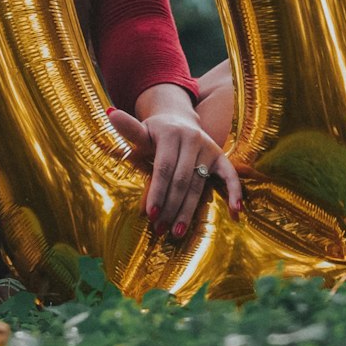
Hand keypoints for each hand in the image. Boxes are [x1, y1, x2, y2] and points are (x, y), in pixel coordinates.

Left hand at [107, 96, 241, 241]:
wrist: (179, 119)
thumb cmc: (155, 132)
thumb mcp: (142, 130)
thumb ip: (129, 130)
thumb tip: (109, 113)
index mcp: (170, 133)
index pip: (163, 169)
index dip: (157, 192)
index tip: (150, 215)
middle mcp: (192, 139)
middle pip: (182, 180)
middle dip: (170, 207)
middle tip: (161, 229)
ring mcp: (208, 148)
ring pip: (199, 185)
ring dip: (188, 211)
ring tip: (177, 232)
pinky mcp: (220, 156)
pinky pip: (230, 176)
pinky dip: (235, 193)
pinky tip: (235, 214)